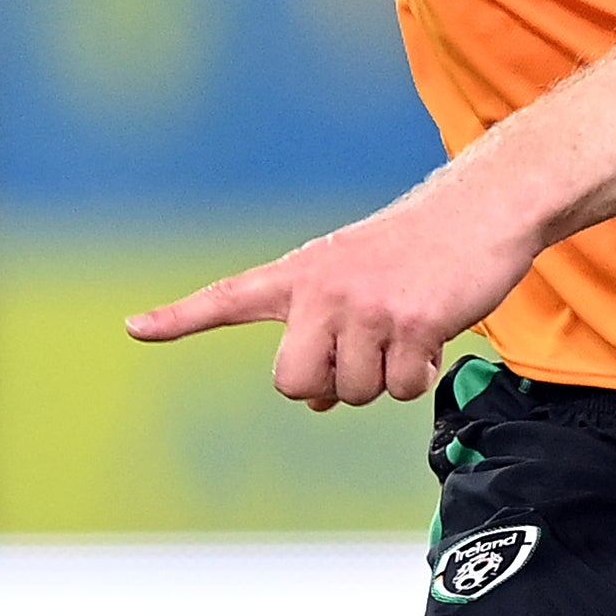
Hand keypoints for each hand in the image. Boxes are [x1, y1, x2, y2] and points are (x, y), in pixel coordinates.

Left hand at [124, 181, 543, 408]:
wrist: (481, 211)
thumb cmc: (415, 255)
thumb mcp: (358, 288)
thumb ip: (326, 339)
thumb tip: (317, 404)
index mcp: (301, 275)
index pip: (229, 298)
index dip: (180, 318)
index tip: (135, 328)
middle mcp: (322, 289)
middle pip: (292, 383)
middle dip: (328, 386)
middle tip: (364, 352)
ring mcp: (365, 305)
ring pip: (354, 394)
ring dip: (385, 377)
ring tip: (407, 328)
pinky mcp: (412, 321)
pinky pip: (401, 389)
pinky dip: (421, 374)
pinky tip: (433, 333)